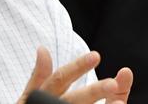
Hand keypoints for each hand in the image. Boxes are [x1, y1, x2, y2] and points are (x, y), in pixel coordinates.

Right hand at [17, 46, 132, 103]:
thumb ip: (38, 76)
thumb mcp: (29, 97)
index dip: (77, 67)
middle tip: (113, 84)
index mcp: (41, 97)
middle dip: (94, 91)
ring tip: (119, 103)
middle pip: (74, 99)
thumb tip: (42, 49)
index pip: (60, 78)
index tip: (96, 56)